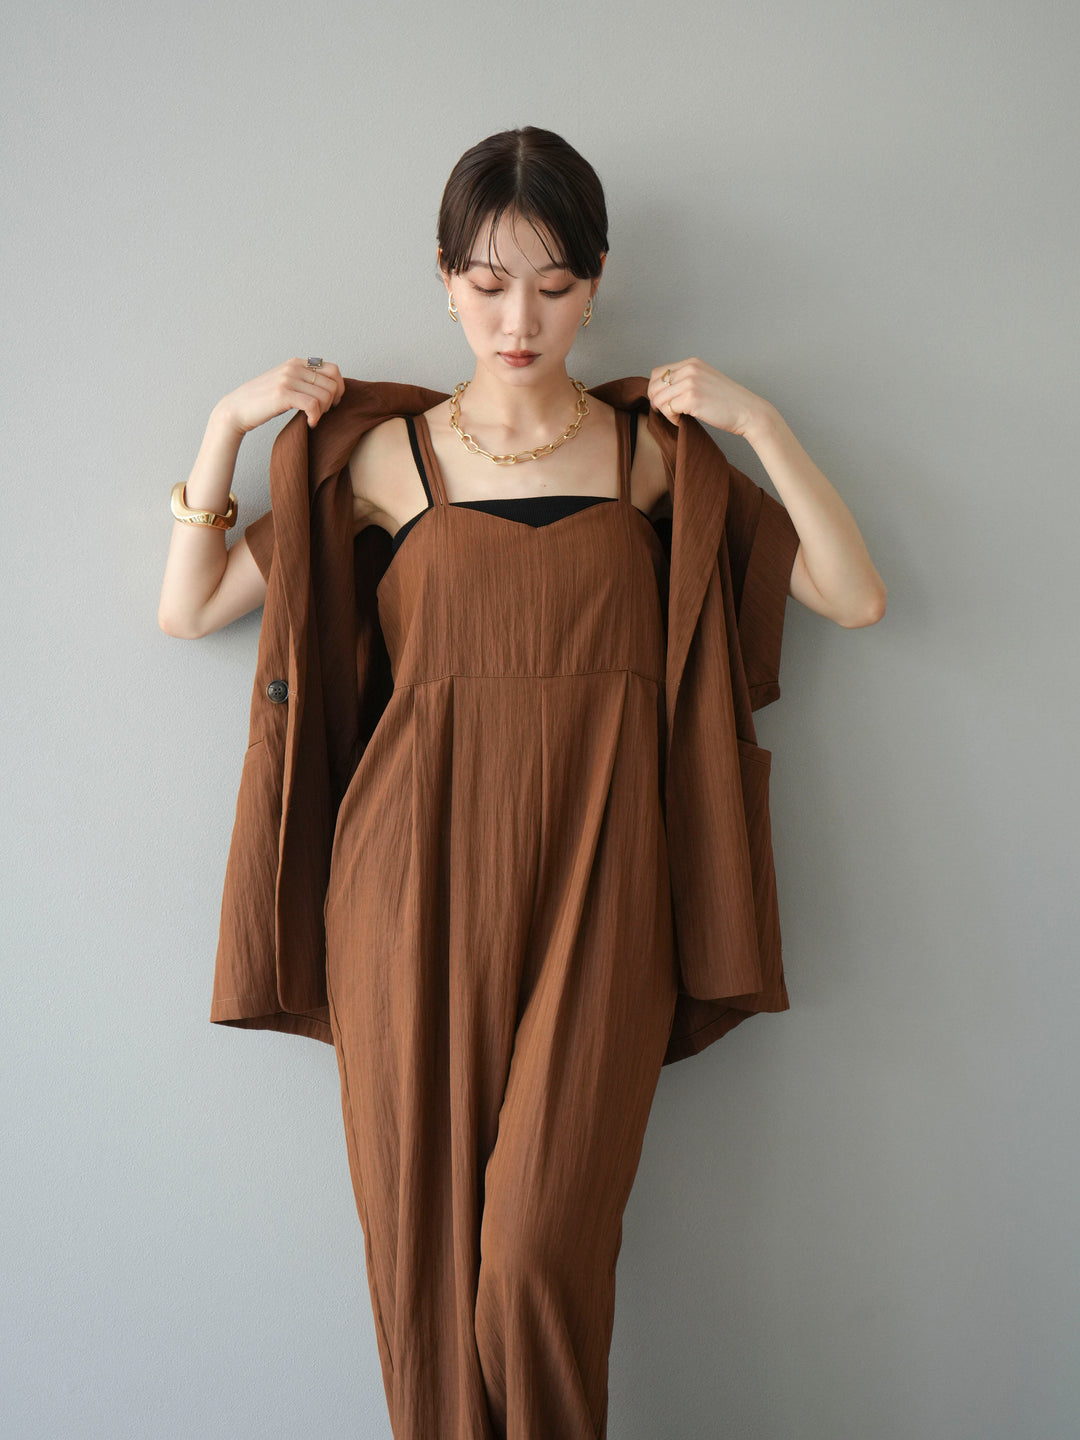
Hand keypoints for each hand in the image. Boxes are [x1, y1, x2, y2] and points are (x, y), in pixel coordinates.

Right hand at [214, 357, 344, 435]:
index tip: (332, 402)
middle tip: (322, 413)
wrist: (237, 409)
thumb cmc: (262, 401)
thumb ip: (303, 381)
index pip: (333, 370)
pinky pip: (313, 405)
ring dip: (324, 411)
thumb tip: (330, 388)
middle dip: (333, 402)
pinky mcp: (283, 394)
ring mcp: (288, 379)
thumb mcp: (285, 383)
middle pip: (332, 383)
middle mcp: (293, 367)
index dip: (339, 388)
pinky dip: (316, 417)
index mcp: (296, 363)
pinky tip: (310, 423)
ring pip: (325, 395)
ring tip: (313, 418)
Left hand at [647, 357, 766, 437]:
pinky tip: (682, 420)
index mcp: (692, 363)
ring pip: (659, 398)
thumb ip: (687, 380)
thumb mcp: (706, 381)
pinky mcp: (691, 398)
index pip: (659, 373)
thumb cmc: (729, 402)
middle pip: (654, 385)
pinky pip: (668, 409)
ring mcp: (690, 382)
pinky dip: (672, 418)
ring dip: (665, 412)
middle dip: (657, 402)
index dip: (656, 389)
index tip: (663, 402)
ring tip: (678, 417)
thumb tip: (663, 392)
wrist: (749, 412)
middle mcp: (690, 369)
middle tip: (667, 412)